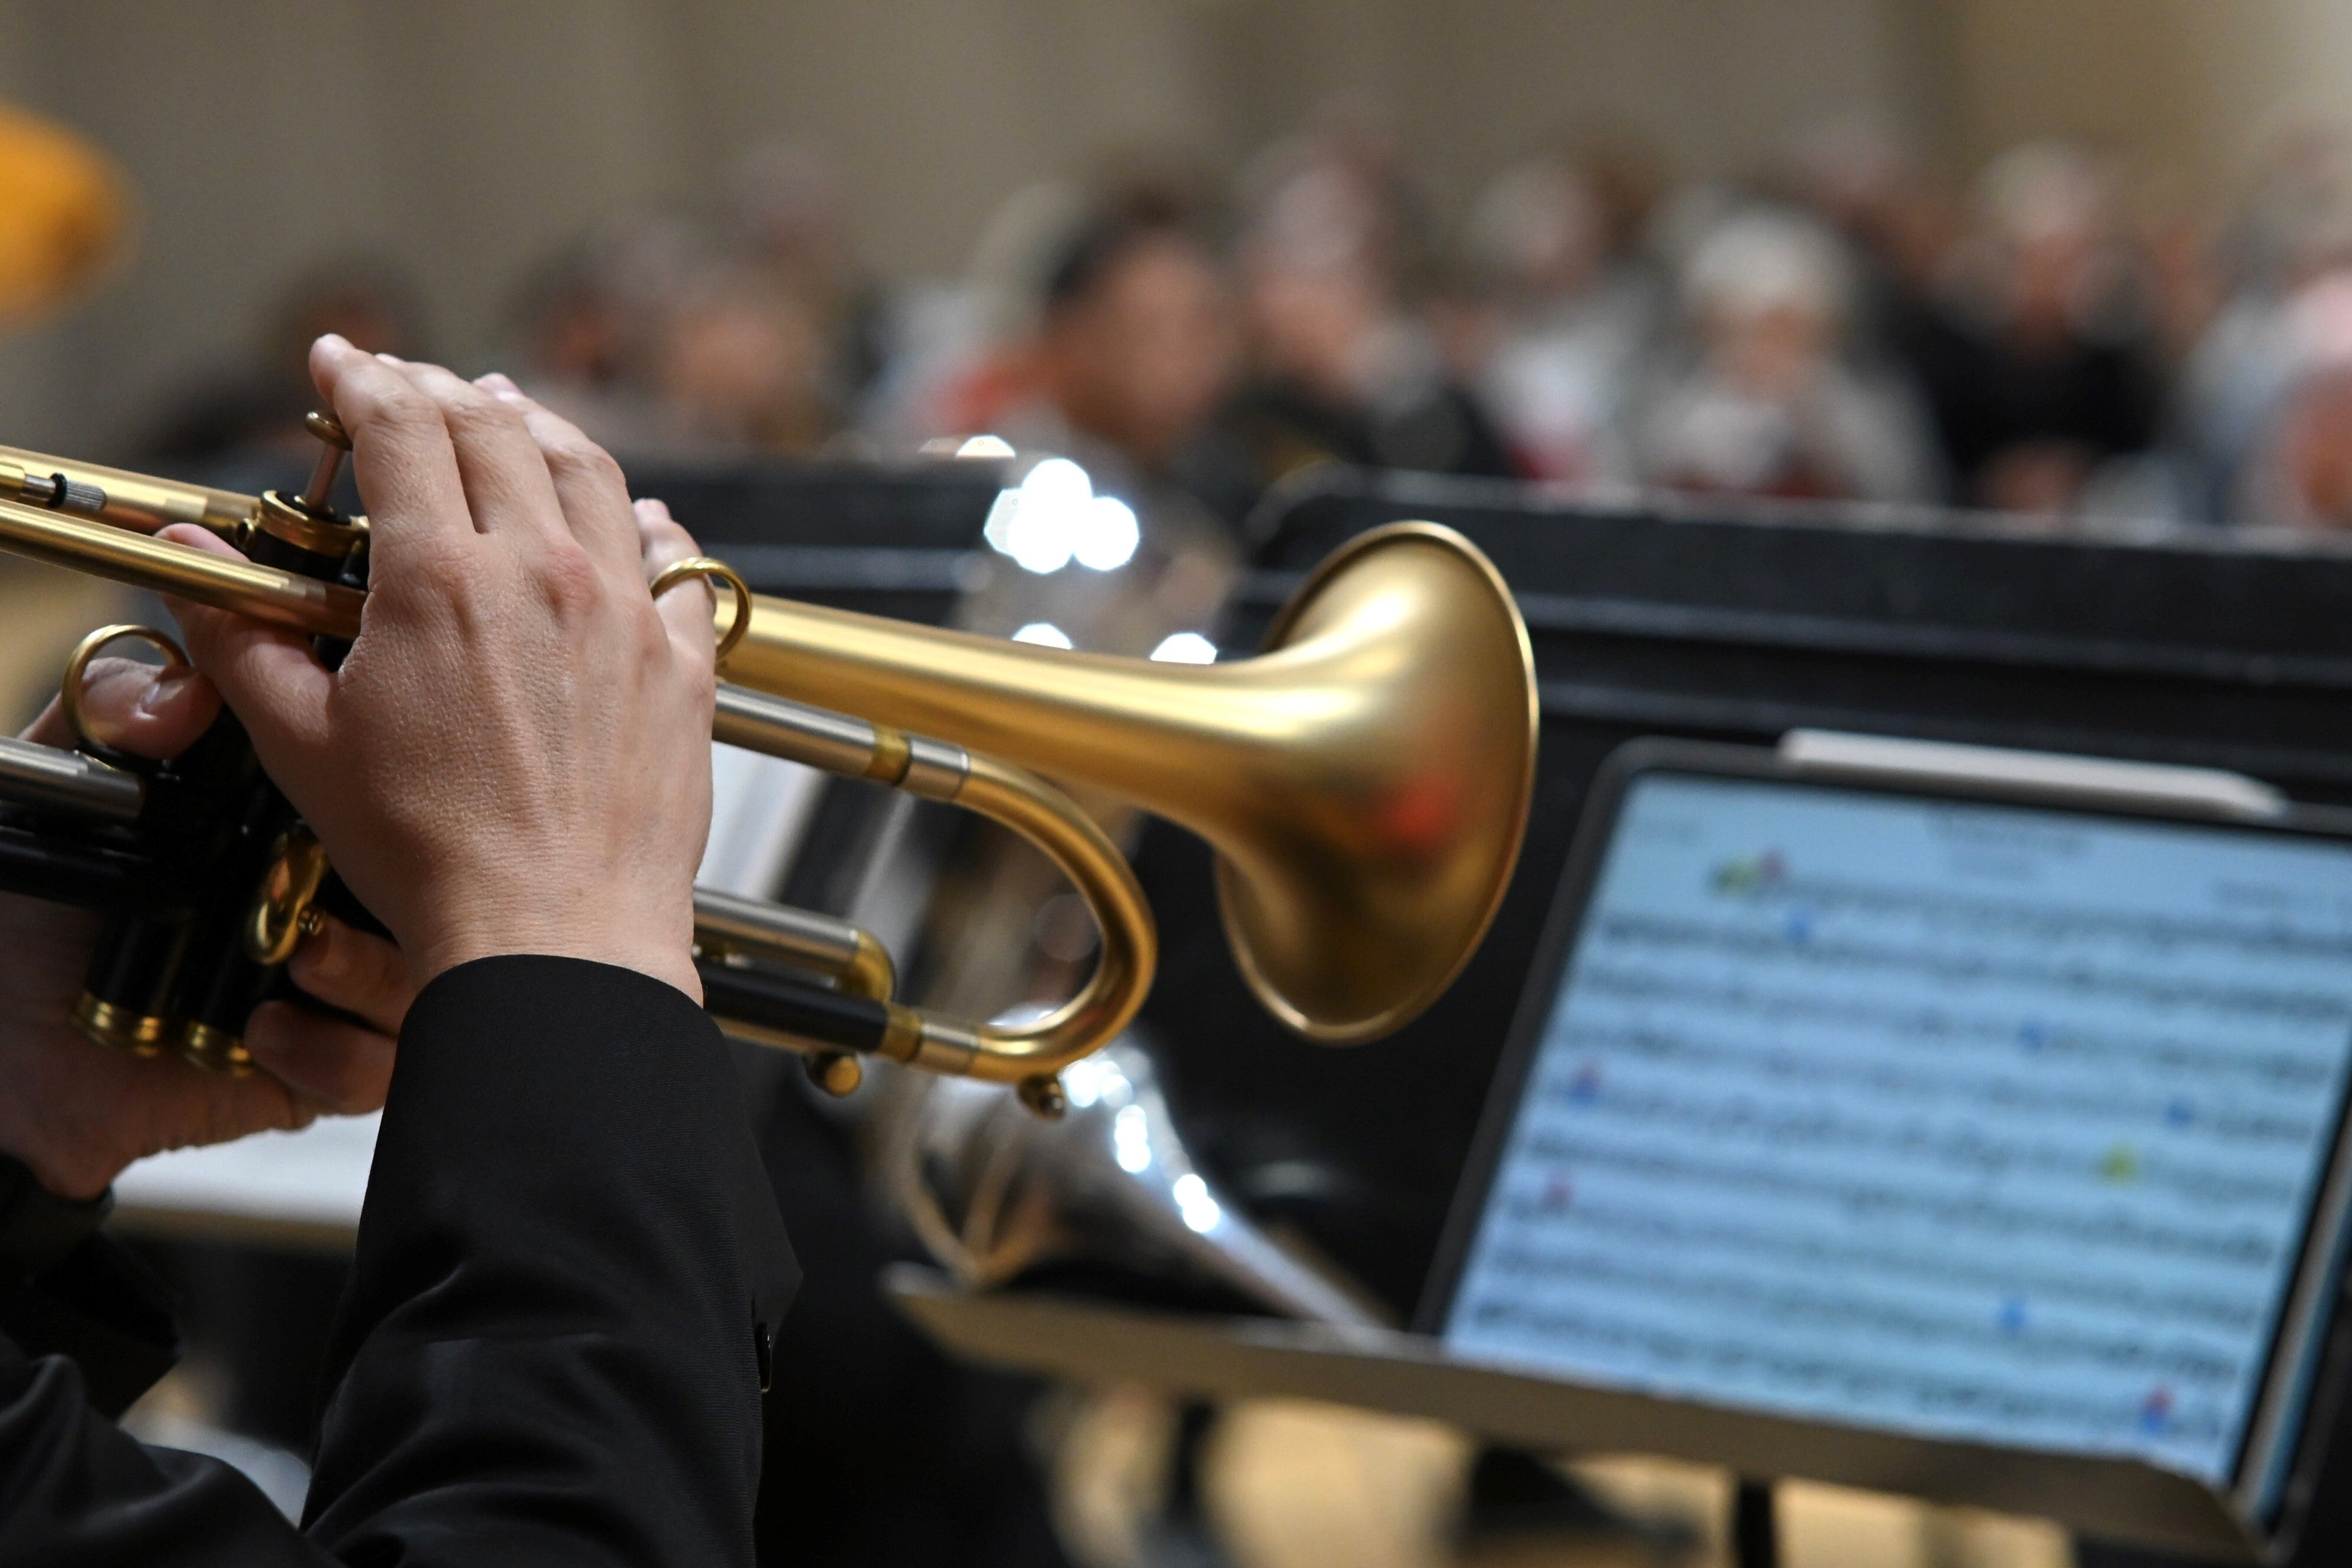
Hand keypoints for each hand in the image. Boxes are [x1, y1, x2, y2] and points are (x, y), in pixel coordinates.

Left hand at [0, 661, 412, 1198]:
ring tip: (302, 964)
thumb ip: (109, 712)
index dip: (390, 788)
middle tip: (332, 891)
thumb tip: (193, 694)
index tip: (366, 786)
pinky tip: (264, 1036)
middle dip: (405, 888)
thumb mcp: (54, 792)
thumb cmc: (24, 927)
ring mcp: (335, 988)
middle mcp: (323, 898)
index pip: (380, 791)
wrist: (5, 1066)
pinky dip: (339, 1053)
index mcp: (284, 823)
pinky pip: (387, 1064)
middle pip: (428, 883)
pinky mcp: (329, 1070)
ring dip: (372, 971)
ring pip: (425, 974)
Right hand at [169, 337, 715, 998]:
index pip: (399, 428)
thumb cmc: (434, 855)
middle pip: (498, 429)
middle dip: (444, 386)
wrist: (554, 933)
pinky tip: (638, 519)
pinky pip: (677, 562)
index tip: (339, 359)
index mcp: (444, 580)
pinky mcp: (684, 663)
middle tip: (416, 379)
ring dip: (545, 428)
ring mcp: (627, 613)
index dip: (360, 377)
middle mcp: (547, 574)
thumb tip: (204, 565)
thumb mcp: (303, 744)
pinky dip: (650, 524)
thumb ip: (245, 639)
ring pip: (594, 474)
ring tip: (514, 411)